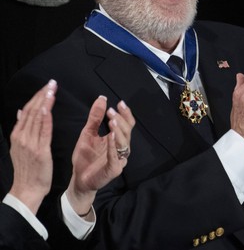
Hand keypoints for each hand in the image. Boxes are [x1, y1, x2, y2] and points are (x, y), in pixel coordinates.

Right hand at [9, 80, 56, 214]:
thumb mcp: (20, 146)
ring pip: (37, 118)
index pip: (27, 110)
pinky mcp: (40, 150)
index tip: (46, 86)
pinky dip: (44, 118)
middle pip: (32, 111)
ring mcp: (30, 143)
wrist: (27, 189)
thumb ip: (22, 128)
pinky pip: (43, 131)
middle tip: (51, 83)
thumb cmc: (28, 168)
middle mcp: (21, 137)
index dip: (37, 97)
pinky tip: (47, 108)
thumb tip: (21, 111)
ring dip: (44, 102)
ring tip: (52, 89)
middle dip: (42, 95)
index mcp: (17, 135)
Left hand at [66, 97, 134, 217]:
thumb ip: (95, 117)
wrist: (79, 180)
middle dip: (121, 120)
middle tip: (111, 111)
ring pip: (124, 143)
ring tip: (112, 121)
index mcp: (117, 139)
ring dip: (118, 131)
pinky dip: (113, 146)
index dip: (126, 114)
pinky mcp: (114, 170)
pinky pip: (115, 156)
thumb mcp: (88, 133)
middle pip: (128, 131)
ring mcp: (119, 159)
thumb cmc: (85, 157)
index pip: (127, 124)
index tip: (120, 103)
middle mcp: (121, 148)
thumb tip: (102, 98)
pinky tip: (110, 136)